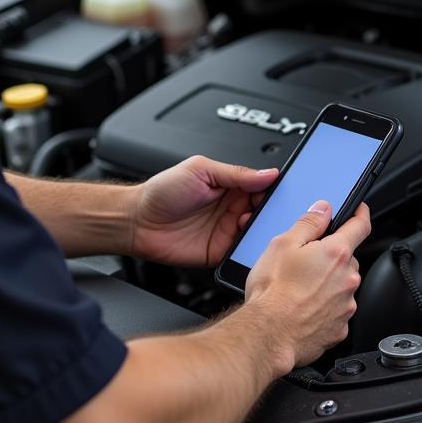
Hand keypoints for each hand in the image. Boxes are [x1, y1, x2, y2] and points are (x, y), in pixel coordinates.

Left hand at [129, 155, 278, 266]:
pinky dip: (251, 248)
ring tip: (255, 223)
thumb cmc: (161, 192)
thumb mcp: (200, 171)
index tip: (284, 191)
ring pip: (257, 231)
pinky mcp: (220, 251)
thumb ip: (236, 173)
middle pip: (263, 209)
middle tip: (274, 209)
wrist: (137, 221)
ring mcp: (226, 230)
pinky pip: (243, 252)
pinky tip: (250, 241)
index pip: (261, 186)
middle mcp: (230, 207)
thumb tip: (268, 173)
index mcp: (228, 185)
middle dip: (272, 210)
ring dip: (262, 228)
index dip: (274, 188)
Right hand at [245, 200, 370, 371]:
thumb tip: (323, 210)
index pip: (360, 226)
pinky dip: (325, 307)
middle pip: (348, 259)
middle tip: (307, 261)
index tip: (360, 210)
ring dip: (328, 283)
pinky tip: (304, 308)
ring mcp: (346, 306)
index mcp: (336, 253)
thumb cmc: (273, 291)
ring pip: (342, 285)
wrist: (269, 334)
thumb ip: (308, 223)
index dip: (361, 214)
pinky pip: (337, 310)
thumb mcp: (283, 244)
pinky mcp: (340, 329)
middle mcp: (347, 279)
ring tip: (300, 288)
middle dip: (332, 257)